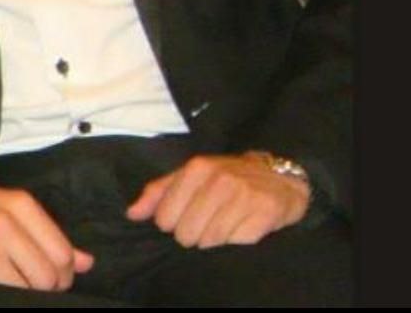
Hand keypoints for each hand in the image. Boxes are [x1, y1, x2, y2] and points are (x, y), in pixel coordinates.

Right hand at [0, 174, 93, 289]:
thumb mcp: (10, 209)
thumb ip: (48, 235)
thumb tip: (86, 263)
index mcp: (21, 205)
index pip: (62, 253)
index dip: (63, 276)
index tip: (54, 281)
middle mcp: (5, 223)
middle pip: (46, 276)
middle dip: (46, 290)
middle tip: (33, 288)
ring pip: (24, 289)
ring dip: (22, 295)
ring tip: (11, 287)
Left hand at [125, 151, 309, 248]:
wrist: (278, 178)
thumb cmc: (227, 177)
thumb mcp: (191, 175)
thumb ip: (159, 192)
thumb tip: (132, 213)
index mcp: (197, 168)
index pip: (165, 217)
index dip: (172, 223)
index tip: (185, 216)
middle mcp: (219, 179)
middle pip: (186, 234)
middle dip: (193, 234)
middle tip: (207, 220)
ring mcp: (242, 195)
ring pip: (209, 241)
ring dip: (214, 239)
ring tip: (223, 222)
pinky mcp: (263, 213)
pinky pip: (235, 242)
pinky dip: (236, 240)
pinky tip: (241, 225)